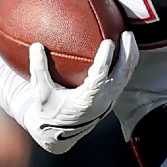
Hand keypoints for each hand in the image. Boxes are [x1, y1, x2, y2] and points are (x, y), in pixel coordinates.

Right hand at [21, 31, 137, 153]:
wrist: (59, 132)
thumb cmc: (48, 110)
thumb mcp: (40, 92)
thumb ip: (38, 69)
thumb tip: (36, 45)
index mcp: (87, 100)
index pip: (100, 77)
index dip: (105, 60)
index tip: (109, 42)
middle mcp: (103, 100)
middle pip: (121, 75)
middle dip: (127, 54)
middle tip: (126, 33)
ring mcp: (110, 99)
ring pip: (126, 76)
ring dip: (130, 56)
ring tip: (129, 36)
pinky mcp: (111, 98)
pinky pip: (123, 77)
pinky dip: (125, 62)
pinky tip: (123, 47)